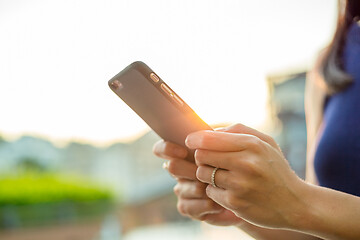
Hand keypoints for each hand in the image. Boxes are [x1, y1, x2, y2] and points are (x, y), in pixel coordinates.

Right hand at [153, 140, 243, 225]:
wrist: (245, 194)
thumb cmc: (235, 166)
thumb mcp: (228, 149)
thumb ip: (216, 140)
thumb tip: (211, 133)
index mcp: (184, 154)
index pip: (162, 148)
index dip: (168, 149)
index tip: (183, 151)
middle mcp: (179, 171)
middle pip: (172, 167)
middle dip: (190, 169)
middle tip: (205, 172)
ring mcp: (182, 189)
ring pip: (182, 188)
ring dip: (201, 187)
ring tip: (218, 188)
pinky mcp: (187, 207)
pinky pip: (188, 206)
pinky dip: (205, 204)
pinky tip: (218, 203)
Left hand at [186, 123, 305, 229]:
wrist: (296, 204)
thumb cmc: (275, 169)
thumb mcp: (266, 143)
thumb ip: (238, 131)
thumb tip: (210, 130)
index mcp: (252, 145)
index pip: (208, 138)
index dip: (194, 139)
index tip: (190, 141)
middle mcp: (245, 163)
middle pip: (201, 155)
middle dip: (202, 157)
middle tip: (211, 160)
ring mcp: (240, 184)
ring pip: (202, 174)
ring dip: (207, 174)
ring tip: (223, 175)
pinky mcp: (235, 203)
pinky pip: (210, 191)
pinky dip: (215, 190)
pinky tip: (230, 190)